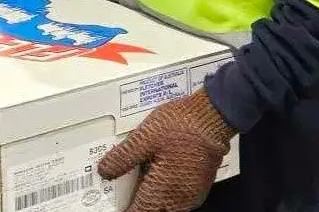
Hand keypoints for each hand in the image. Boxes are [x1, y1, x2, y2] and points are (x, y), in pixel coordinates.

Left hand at [97, 88, 234, 211]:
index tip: (115, 203)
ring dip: (151, 200)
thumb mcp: (145, 137)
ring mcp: (191, 195)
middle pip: (152, 211)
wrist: (213, 116)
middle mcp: (178, 199)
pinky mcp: (199, 187)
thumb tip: (105, 171)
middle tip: (123, 190)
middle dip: (137, 203)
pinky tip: (158, 177)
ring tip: (139, 183)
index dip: (125, 209)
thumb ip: (123, 157)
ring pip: (165, 208)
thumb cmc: (181, 126)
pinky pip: (177, 200)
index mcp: (161, 190)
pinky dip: (164, 194)